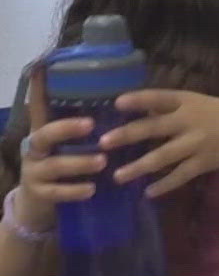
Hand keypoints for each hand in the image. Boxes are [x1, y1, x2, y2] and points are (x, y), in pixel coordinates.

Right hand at [12, 69, 106, 233]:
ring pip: (53, 164)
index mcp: (46, 131)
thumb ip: (90, 130)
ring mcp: (34, 171)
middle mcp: (36, 148)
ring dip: (78, 162)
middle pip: (44, 133)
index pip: (40, 107)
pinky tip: (92, 189)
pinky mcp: (38, 193)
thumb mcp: (73, 146)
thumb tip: (127, 105)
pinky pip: (55, 192)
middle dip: (66, 128)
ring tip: (102, 161)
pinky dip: (74, 190)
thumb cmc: (66, 168)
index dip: (39, 90)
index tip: (42, 69)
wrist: (40, 206)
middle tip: (90, 125)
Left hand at [100, 90, 218, 197]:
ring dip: (138, 167)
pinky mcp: (205, 162)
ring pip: (163, 156)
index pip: (158, 98)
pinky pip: (181, 175)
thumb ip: (169, 108)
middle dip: (127, 135)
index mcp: (186, 102)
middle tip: (103, 143)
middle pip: (154, 127)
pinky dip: (165, 185)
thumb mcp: (196, 103)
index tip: (116, 104)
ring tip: (118, 176)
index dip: (138, 100)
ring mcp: (197, 143)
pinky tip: (149, 192)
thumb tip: (138, 112)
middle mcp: (189, 121)